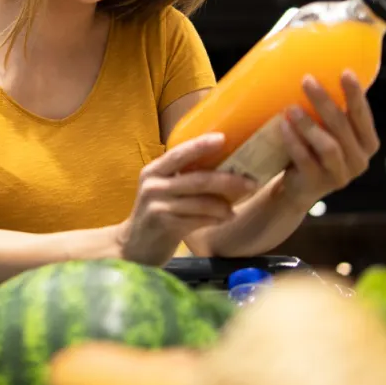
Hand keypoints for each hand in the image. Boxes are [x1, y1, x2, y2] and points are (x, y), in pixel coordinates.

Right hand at [116, 133, 256, 266]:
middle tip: (251, 182)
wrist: (134, 246)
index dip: (201, 145)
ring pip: (201, 202)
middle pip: (198, 179)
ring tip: (235, 209)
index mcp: (153, 171)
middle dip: (228, 180)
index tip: (223, 138)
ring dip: (224, 205)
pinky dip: (215, 219)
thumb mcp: (162, 191)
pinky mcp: (165, 226)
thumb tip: (225, 168)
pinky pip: (199, 220)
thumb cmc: (156, 214)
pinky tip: (225, 219)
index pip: (179, 153)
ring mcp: (158, 206)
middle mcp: (154, 185)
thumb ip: (183, 179)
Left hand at [277, 71, 379, 209]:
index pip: (363, 115)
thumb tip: (318, 65)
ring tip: (291, 107)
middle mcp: (359, 160)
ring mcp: (340, 176)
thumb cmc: (314, 148)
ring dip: (309, 125)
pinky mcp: (318, 185)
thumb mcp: (328, 130)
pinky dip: (294, 142)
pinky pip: (306, 161)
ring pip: (329, 146)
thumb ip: (331, 109)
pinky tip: (282, 126)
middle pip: (343, 127)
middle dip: (325, 102)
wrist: (298, 187)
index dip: (356, 95)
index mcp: (367, 142)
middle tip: (307, 80)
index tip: (345, 72)